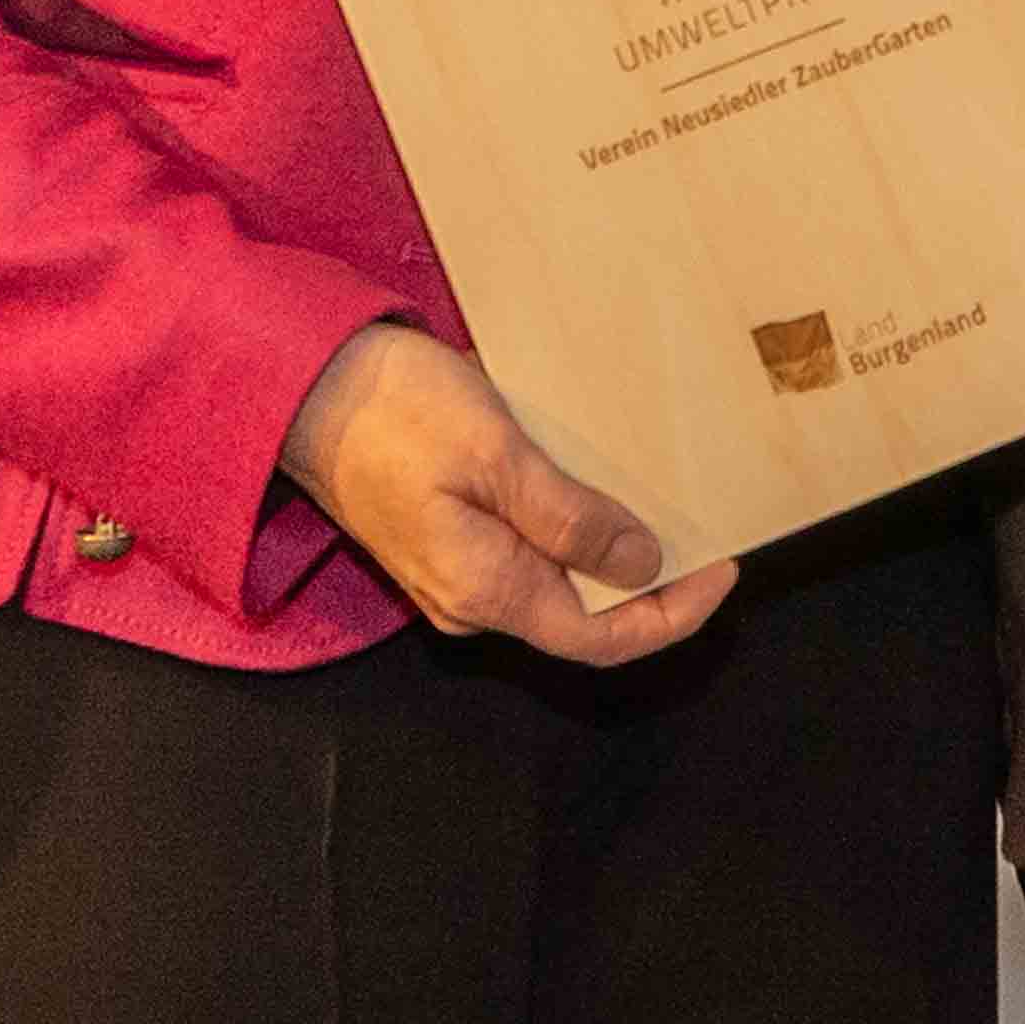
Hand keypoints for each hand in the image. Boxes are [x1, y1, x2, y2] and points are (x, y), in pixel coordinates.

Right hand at [278, 321, 727, 666]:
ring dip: (613, 553)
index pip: (600, 639)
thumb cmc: (396, 412)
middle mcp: (470, 599)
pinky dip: (575, 530)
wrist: (301, 384)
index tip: (724, 566)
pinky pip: (526, 552)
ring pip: (556, 583)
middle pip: (583, 617)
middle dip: (651, 584)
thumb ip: (570, 519)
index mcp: (485, 590)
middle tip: (706, 528)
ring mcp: (453, 572)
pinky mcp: (443, 537)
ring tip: (668, 504)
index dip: (672, 614)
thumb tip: (642, 566)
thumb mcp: (498, 457)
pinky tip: (602, 488)